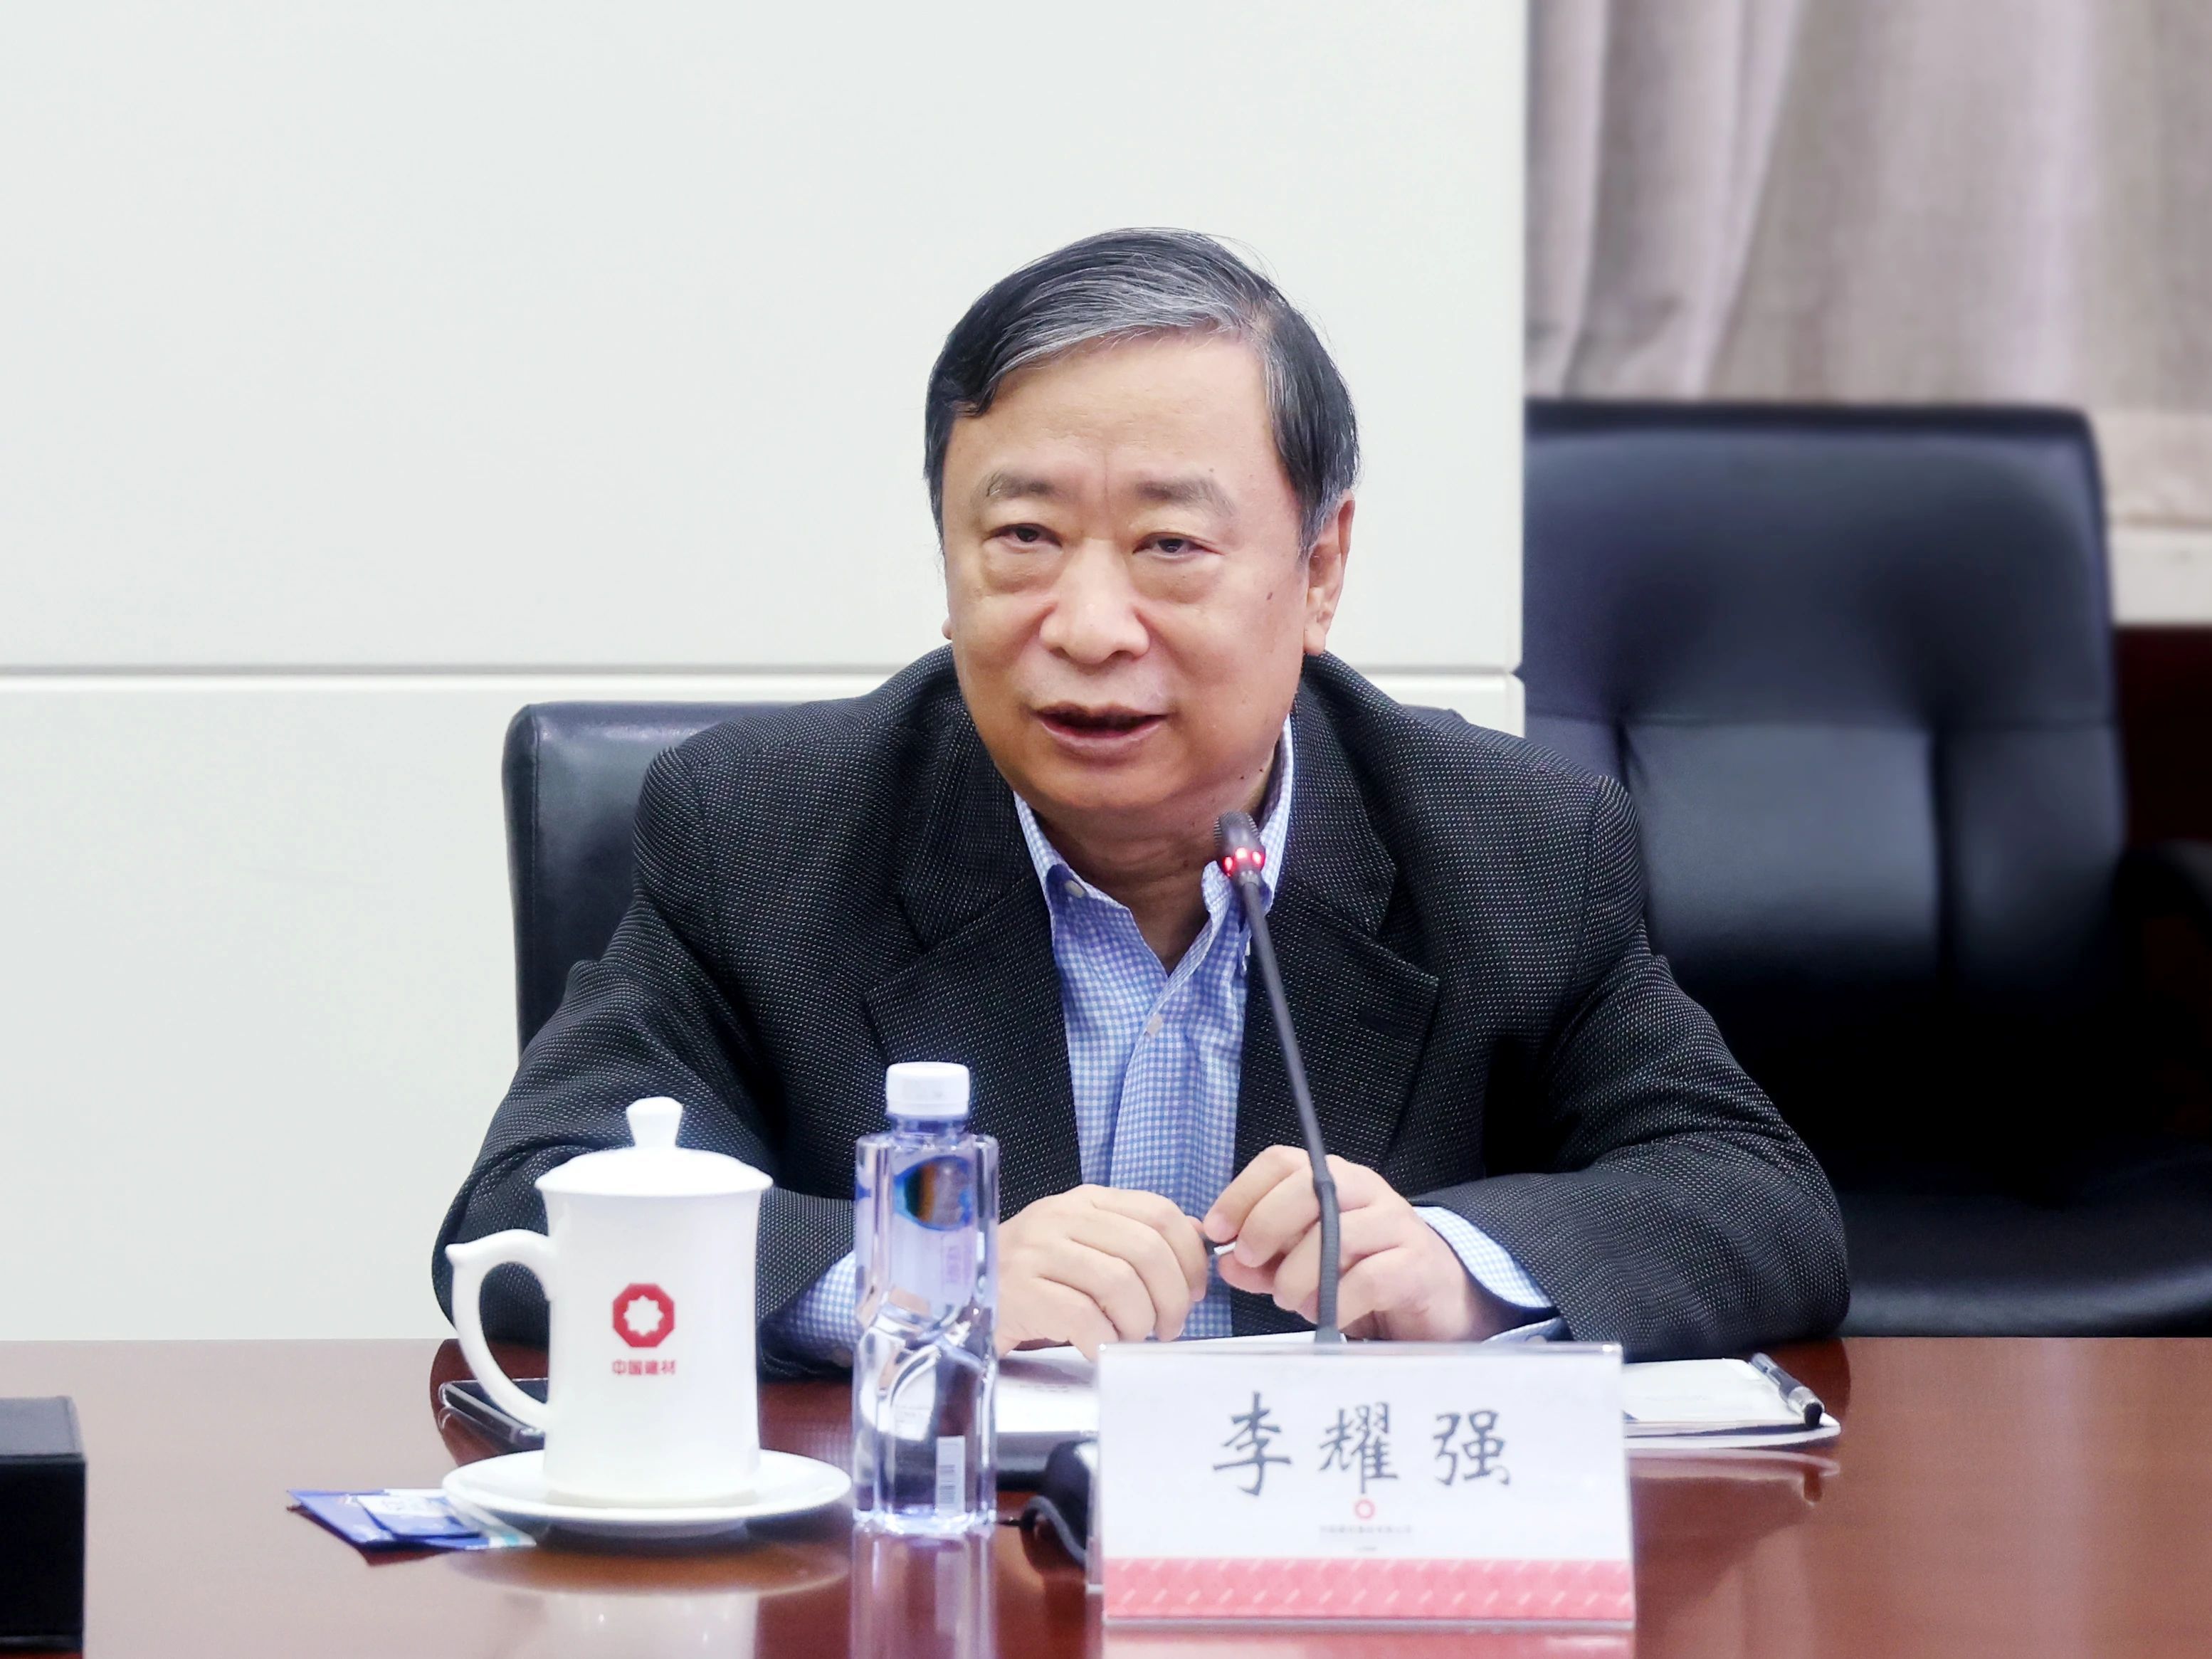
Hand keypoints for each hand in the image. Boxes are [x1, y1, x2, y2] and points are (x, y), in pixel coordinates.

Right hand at [996, 1185, 1210, 1359]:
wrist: (958, 1299)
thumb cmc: (1034, 1280)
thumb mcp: (1086, 1247)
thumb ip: (1135, 1239)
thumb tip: (1199, 1238)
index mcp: (1085, 1201)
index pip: (1160, 1213)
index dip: (1190, 1257)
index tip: (1195, 1292)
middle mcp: (1060, 1218)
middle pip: (1147, 1250)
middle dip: (1172, 1298)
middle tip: (1168, 1328)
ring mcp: (1035, 1252)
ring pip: (1119, 1283)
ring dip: (1138, 1323)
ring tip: (1130, 1339)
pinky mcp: (1017, 1291)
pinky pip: (1083, 1317)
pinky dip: (1103, 1342)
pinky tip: (1098, 1349)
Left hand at [1202, 1147, 1510, 1341]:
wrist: (1437, 1302)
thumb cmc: (1364, 1276)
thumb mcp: (1304, 1267)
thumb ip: (1264, 1264)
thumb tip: (1226, 1262)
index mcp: (1332, 1181)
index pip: (1282, 1162)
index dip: (1242, 1192)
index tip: (1216, 1231)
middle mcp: (1366, 1191)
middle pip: (1309, 1187)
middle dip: (1267, 1225)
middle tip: (1251, 1261)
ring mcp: (1396, 1225)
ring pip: (1337, 1234)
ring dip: (1300, 1274)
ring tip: (1290, 1299)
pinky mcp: (1418, 1265)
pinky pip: (1370, 1278)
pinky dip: (1338, 1302)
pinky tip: (1330, 1316)